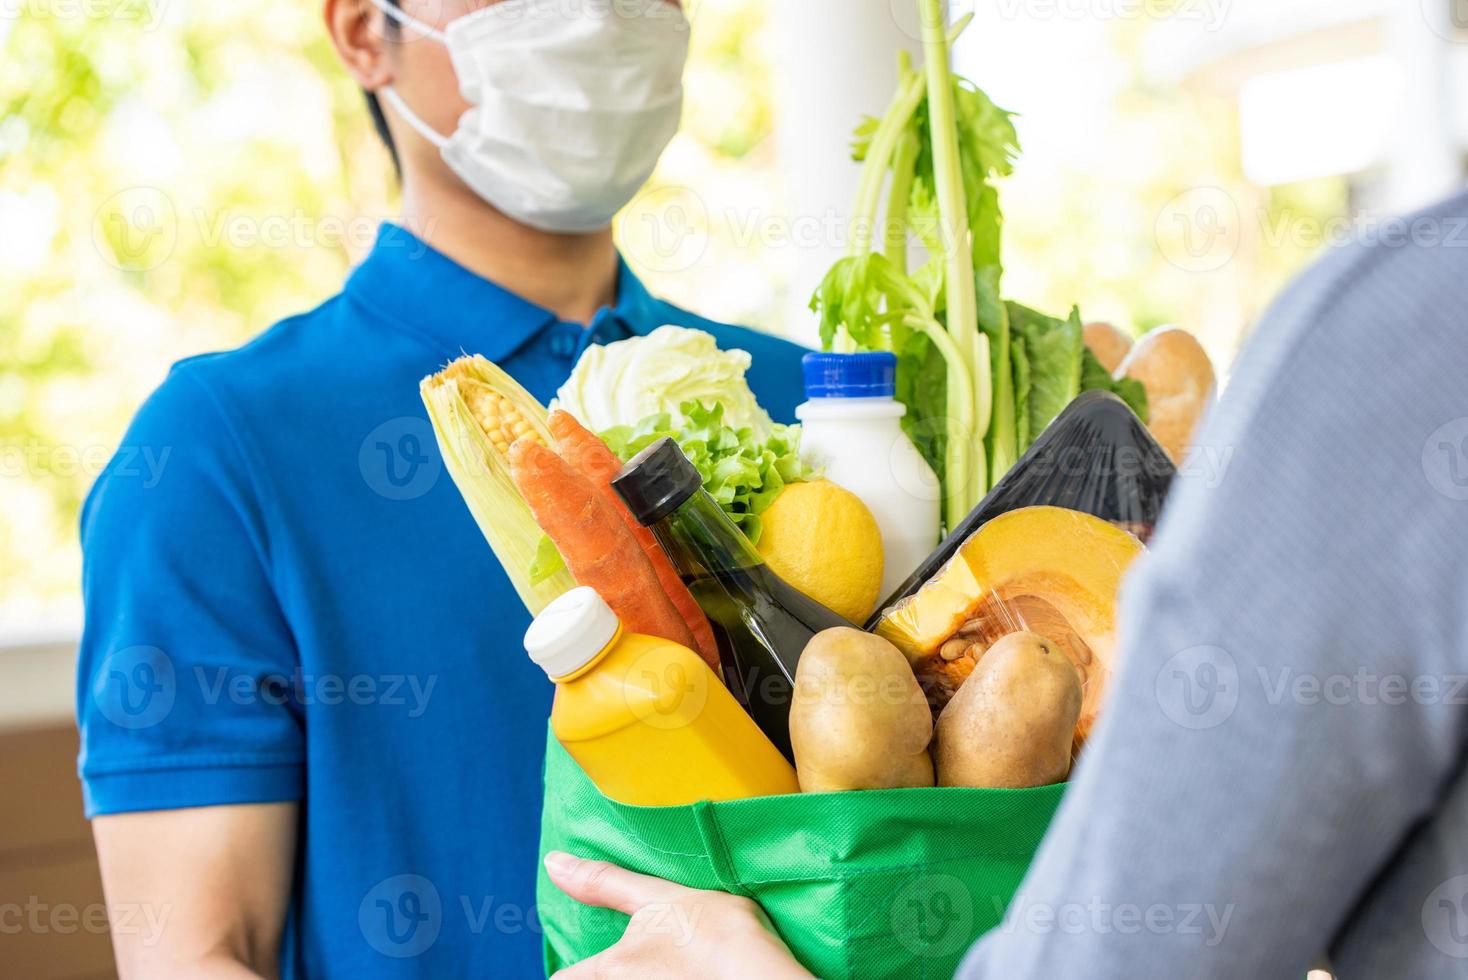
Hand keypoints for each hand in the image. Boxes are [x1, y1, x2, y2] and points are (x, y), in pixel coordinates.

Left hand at [544, 851, 812, 979]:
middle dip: (612, 973)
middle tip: (645, 957)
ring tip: (671, 966)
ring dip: (642, 976)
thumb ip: (605, 883)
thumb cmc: (716, 933)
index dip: (573, 971)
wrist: (766, 976)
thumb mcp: (660, 897)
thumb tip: (553, 862)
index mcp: (610, 970)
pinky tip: (689, 974)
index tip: (594, 962)